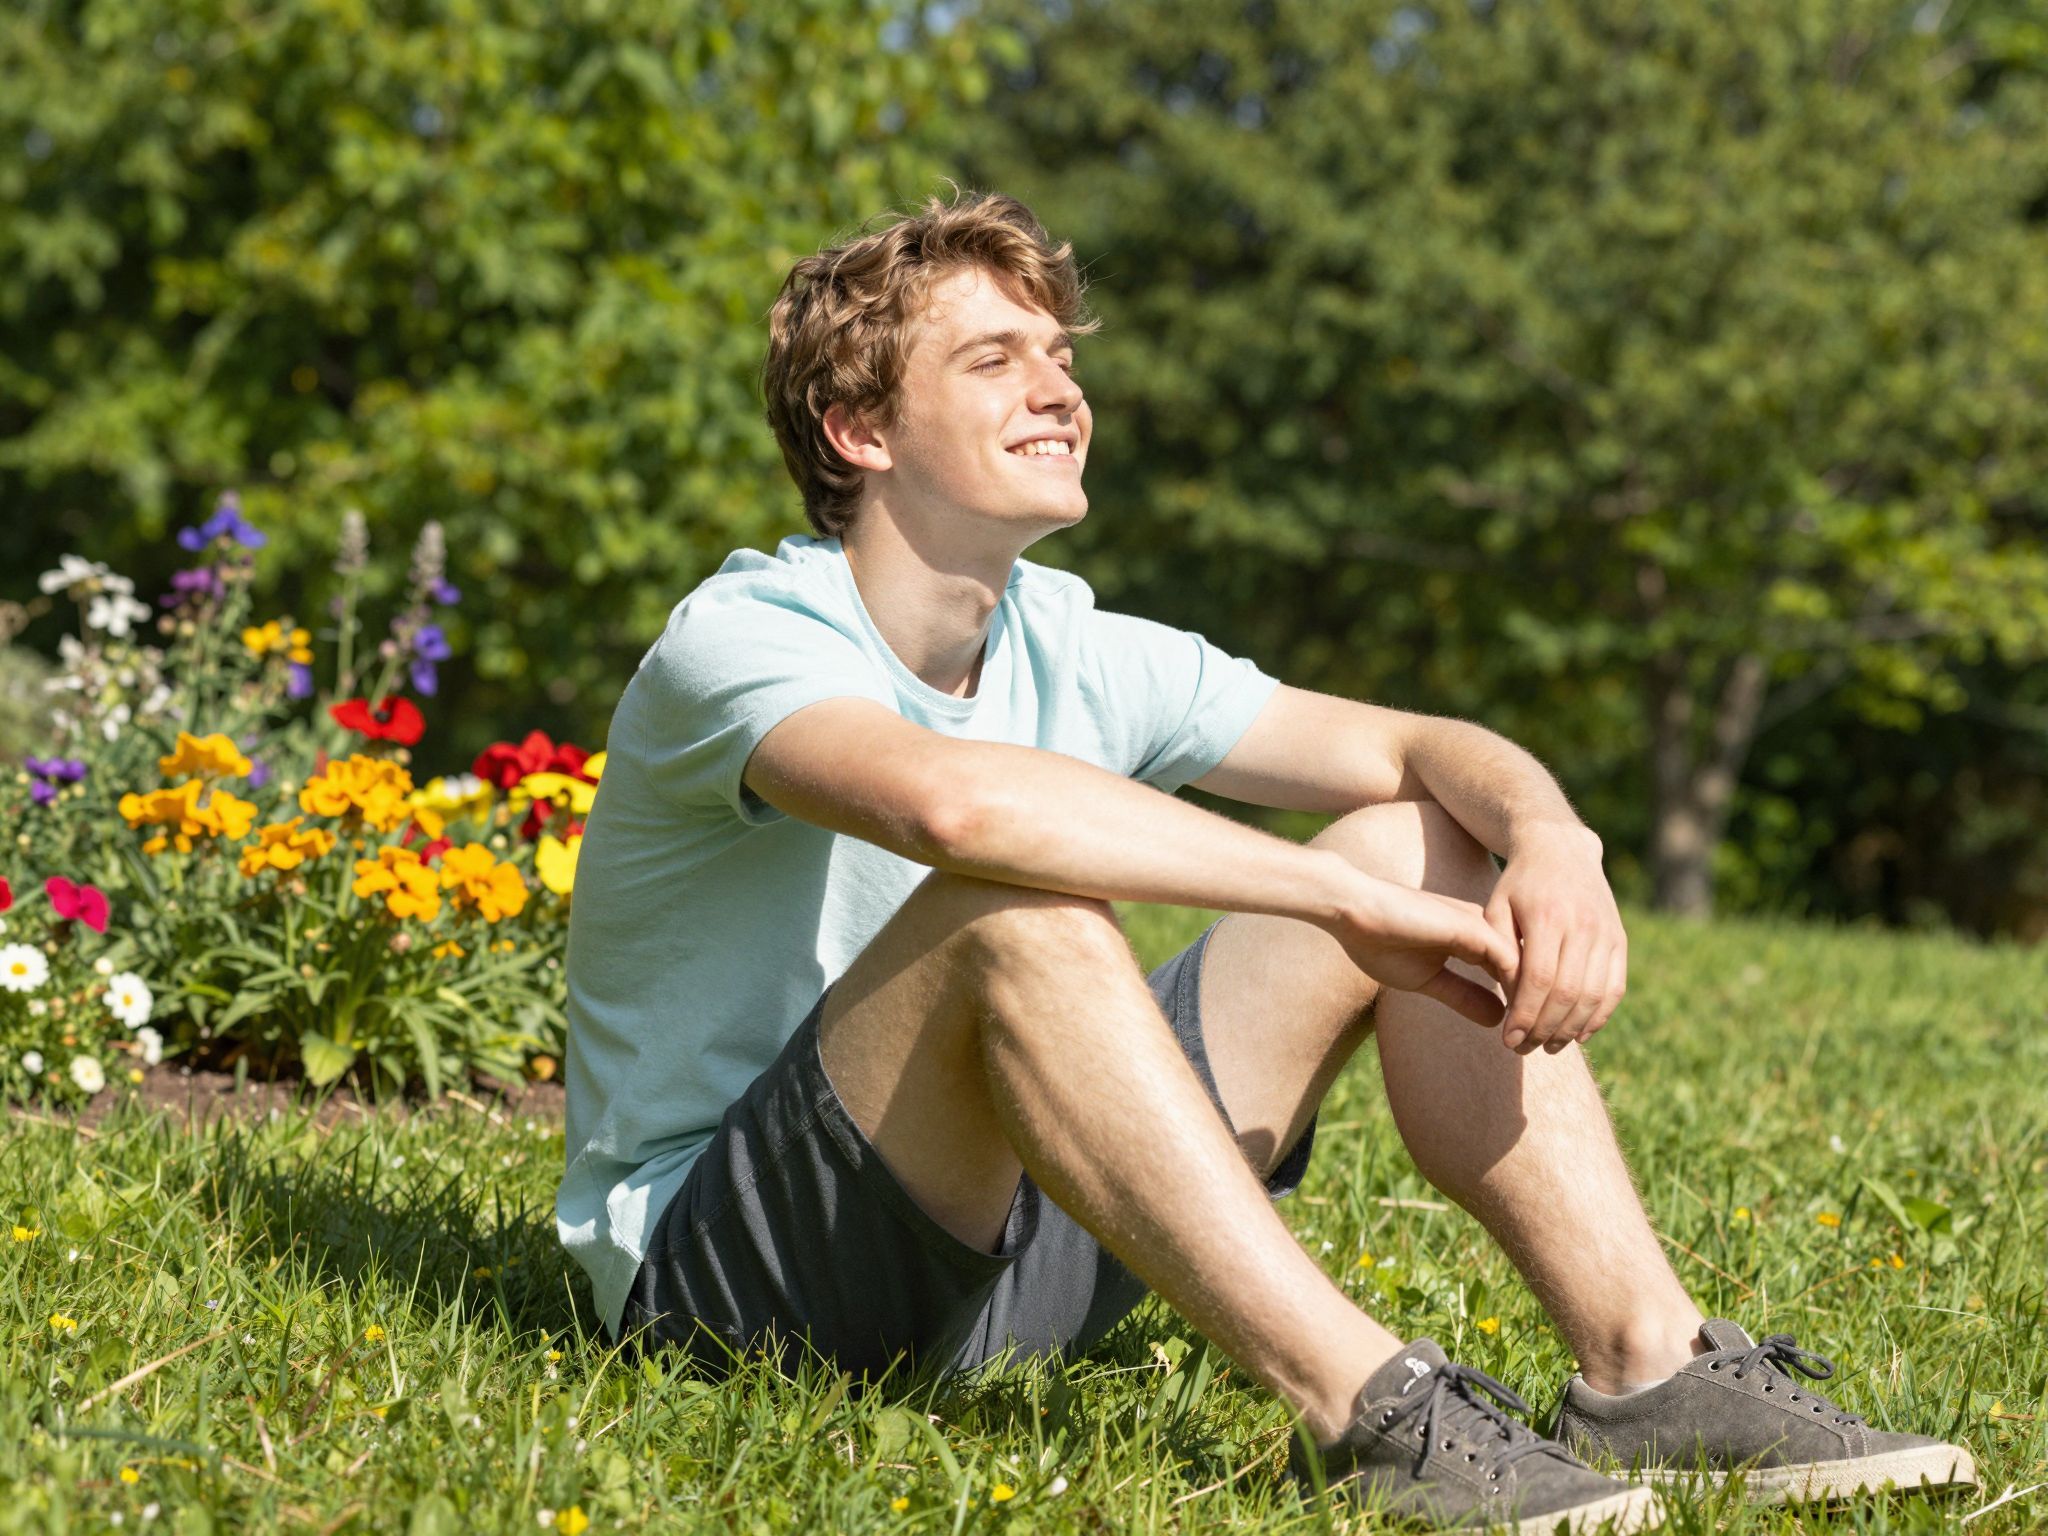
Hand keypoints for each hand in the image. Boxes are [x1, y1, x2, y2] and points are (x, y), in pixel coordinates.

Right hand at [1325, 870, 1521, 1029]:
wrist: (1352, 909)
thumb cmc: (1380, 940)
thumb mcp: (1429, 978)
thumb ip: (1463, 994)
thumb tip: (1498, 1018)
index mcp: (1477, 934)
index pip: (1518, 970)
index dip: (1527, 1003)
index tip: (1528, 1037)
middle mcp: (1486, 926)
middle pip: (1533, 967)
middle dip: (1539, 1007)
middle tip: (1541, 1045)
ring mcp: (1481, 925)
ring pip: (1529, 965)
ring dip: (1534, 1004)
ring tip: (1532, 1039)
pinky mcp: (1471, 928)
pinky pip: (1511, 962)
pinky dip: (1519, 993)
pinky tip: (1518, 1021)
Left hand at [1484, 823, 1626, 1053]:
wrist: (1561, 850)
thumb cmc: (1519, 885)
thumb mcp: (1496, 909)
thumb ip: (1500, 953)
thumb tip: (1512, 1001)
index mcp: (1547, 917)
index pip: (1539, 979)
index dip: (1525, 1015)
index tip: (1509, 1040)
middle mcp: (1582, 926)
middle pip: (1568, 993)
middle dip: (1545, 1029)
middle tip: (1524, 1049)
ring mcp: (1606, 933)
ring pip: (1594, 996)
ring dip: (1571, 1030)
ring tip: (1548, 1047)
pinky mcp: (1619, 940)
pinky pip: (1614, 988)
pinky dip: (1599, 1017)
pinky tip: (1578, 1034)